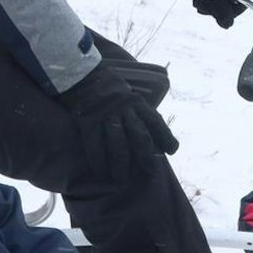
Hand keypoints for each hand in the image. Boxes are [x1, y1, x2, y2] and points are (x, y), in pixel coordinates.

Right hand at [59, 62, 179, 179]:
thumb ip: (137, 109)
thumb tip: (151, 131)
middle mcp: (124, 109)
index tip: (172, 151)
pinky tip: (100, 172)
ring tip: (122, 178)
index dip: (165, 136)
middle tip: (150, 171)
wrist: (80, 73)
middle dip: (145, 156)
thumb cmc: (107, 86)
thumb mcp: (127, 92)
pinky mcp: (88, 121)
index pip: (154, 121)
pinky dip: (97, 160)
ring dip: (121, 164)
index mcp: (136, 101)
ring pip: (117, 145)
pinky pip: (94, 145)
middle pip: (138, 137)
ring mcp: (105, 115)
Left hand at [174, 0, 252, 28]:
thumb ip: (220, 7)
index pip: (243, 2)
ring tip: (197, 2)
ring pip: (222, 2)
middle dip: (215, 8)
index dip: (229, 10)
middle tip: (201, 6)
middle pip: (231, 3)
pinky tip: (198, 0)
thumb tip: (227, 25)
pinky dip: (207, 1)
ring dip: (209, 5)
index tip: (216, 12)